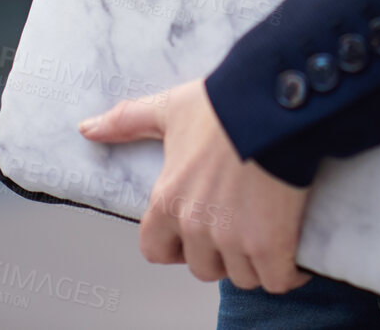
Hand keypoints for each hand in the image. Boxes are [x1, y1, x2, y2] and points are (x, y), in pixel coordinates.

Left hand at [78, 78, 312, 291]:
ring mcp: (234, 238)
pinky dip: (288, 271)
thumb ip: (128, 121)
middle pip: (204, 267)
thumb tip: (87, 128)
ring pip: (242, 275)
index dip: (176, 245)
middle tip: (240, 223)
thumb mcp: (171, 108)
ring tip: (268, 232)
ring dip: (255, 261)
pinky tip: (293, 254)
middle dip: (221, 252)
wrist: (275, 101)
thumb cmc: (225, 103)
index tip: (196, 231)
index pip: (155, 250)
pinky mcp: (271, 243)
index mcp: (168, 200)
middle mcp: (197, 225)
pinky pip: (277, 279)